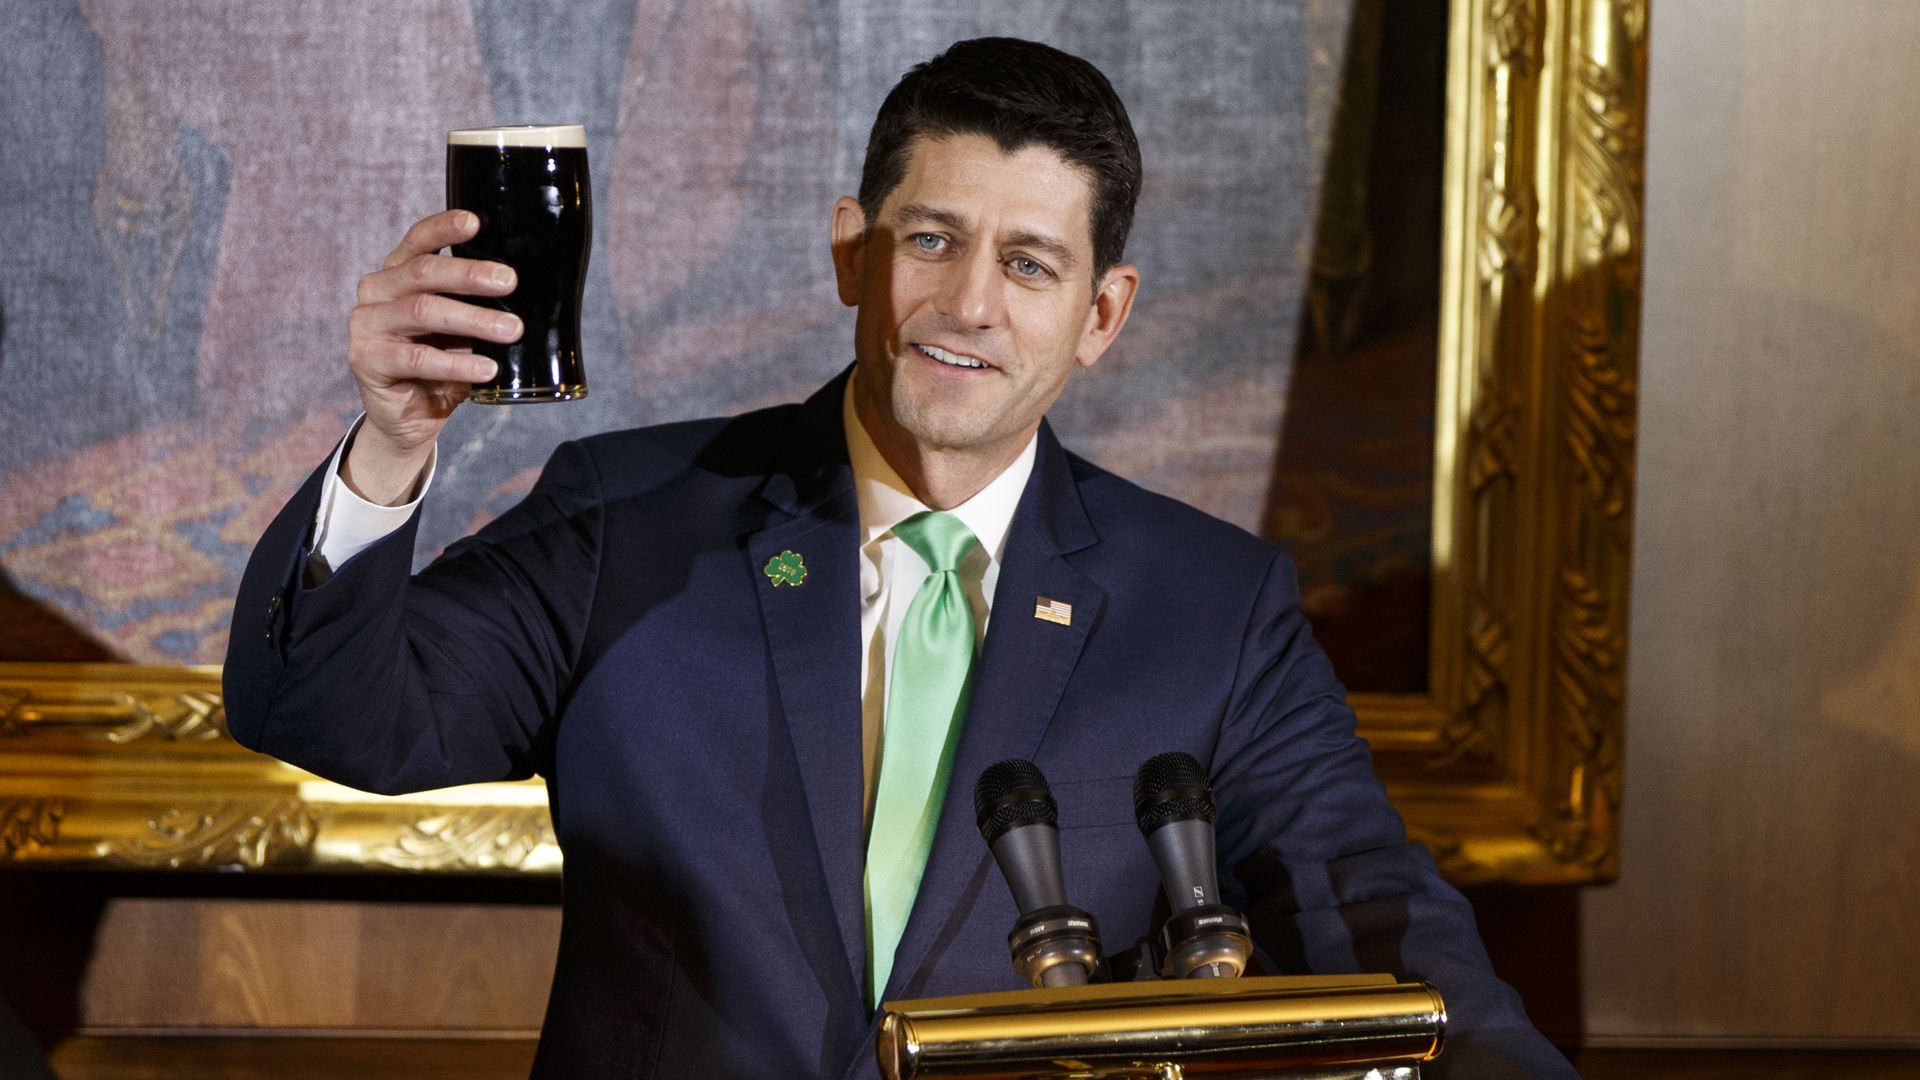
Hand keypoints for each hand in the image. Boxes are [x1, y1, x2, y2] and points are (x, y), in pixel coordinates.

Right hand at [341, 210, 521, 503]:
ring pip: (423, 310)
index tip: (476, 222)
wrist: (410, 416)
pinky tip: (486, 368)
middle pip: (423, 272)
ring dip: (473, 320)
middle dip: (470, 274)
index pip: (418, 241)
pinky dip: (456, 363)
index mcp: (398, 273)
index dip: (444, 228)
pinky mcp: (366, 360)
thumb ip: (479, 306)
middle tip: (511, 281)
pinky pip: (416, 358)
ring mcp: (366, 324)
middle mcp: (376, 291)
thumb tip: (533, 291)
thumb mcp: (462, 329)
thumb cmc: (442, 364)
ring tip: (512, 330)